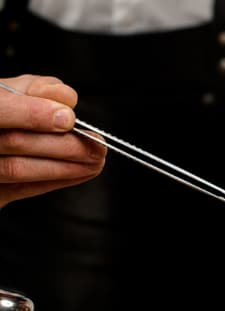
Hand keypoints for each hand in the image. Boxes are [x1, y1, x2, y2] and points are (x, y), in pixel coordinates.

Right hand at [0, 75, 105, 206]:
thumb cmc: (3, 110)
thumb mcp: (14, 90)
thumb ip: (39, 89)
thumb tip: (67, 99)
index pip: (1, 110)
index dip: (34, 114)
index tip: (69, 119)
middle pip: (15, 142)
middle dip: (63, 145)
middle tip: (98, 147)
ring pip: (17, 169)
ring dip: (64, 167)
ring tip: (95, 161)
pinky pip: (21, 189)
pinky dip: (55, 181)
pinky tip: (80, 172)